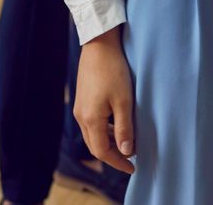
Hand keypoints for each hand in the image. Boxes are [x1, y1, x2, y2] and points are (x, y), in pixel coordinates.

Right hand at [74, 29, 136, 174]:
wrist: (99, 44)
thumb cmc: (113, 71)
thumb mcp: (124, 101)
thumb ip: (124, 129)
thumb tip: (126, 152)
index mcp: (90, 119)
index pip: (102, 151)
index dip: (117, 162)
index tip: (133, 167)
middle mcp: (81, 116)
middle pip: (95, 145)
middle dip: (112, 155)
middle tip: (130, 160)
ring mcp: (80, 107)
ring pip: (93, 134)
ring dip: (109, 142)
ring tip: (127, 143)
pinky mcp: (83, 99)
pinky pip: (92, 123)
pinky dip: (104, 130)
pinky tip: (117, 125)